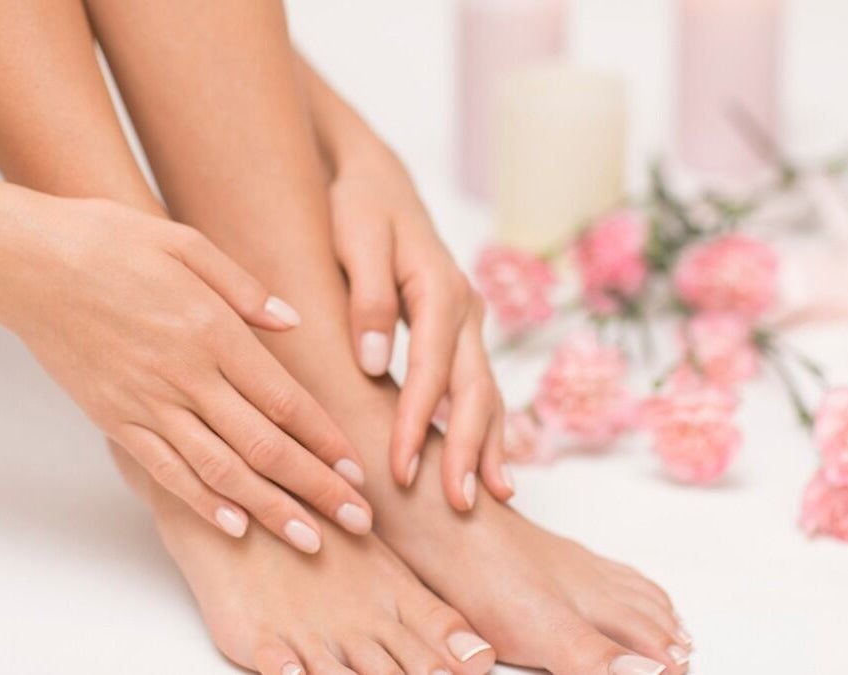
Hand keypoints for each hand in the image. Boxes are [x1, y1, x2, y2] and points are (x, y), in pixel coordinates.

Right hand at [0, 181, 370, 551]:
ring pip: (220, 470)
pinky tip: (235, 526)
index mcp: (213, 332)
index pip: (286, 401)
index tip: (357, 470)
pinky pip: (164, 471)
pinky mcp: (114, 419)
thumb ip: (244, 288)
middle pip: (265, 446)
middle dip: (316, 488)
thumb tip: (292, 323)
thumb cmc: (107, 242)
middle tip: (357, 521)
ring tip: (311, 540)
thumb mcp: (185, 243)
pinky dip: (201, 502)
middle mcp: (186, 376)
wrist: (25, 261)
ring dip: (271, 509)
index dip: (326, 440)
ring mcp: (147, 403)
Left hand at [328, 147, 512, 509]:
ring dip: (490, 444)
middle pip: (475, 388)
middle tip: (460, 504)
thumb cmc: (359, 206)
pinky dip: (488, 425)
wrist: (379, 181)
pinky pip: (479, 384)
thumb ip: (367, 297)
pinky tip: (489, 461)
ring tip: (492, 497)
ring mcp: (470, 321)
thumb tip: (373, 362)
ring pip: (487, 391)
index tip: (402, 469)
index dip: (419, 421)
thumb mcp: (355, 238)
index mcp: (439, 287)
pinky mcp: (462, 332)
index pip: (431, 368)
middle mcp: (465, 308)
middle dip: (469, 448)